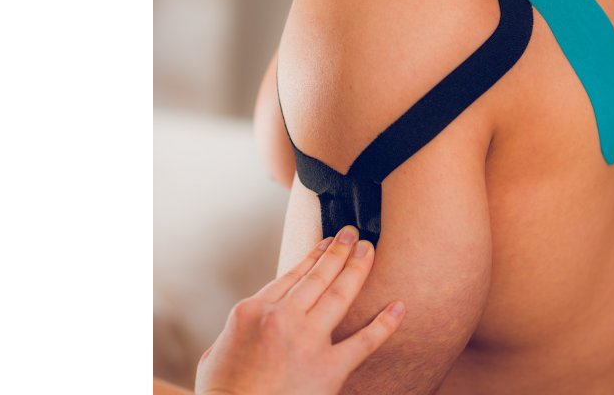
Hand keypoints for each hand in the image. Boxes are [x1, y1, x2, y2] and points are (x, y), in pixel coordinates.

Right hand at [194, 227, 405, 394]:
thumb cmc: (220, 394)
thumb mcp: (216, 354)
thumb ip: (235, 334)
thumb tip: (245, 331)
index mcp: (253, 311)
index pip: (291, 276)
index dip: (313, 257)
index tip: (327, 243)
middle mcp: (282, 318)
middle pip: (318, 277)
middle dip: (339, 252)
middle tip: (354, 234)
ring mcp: (307, 340)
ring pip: (339, 295)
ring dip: (357, 269)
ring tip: (370, 249)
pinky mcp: (328, 369)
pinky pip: (363, 342)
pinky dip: (384, 324)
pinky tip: (398, 307)